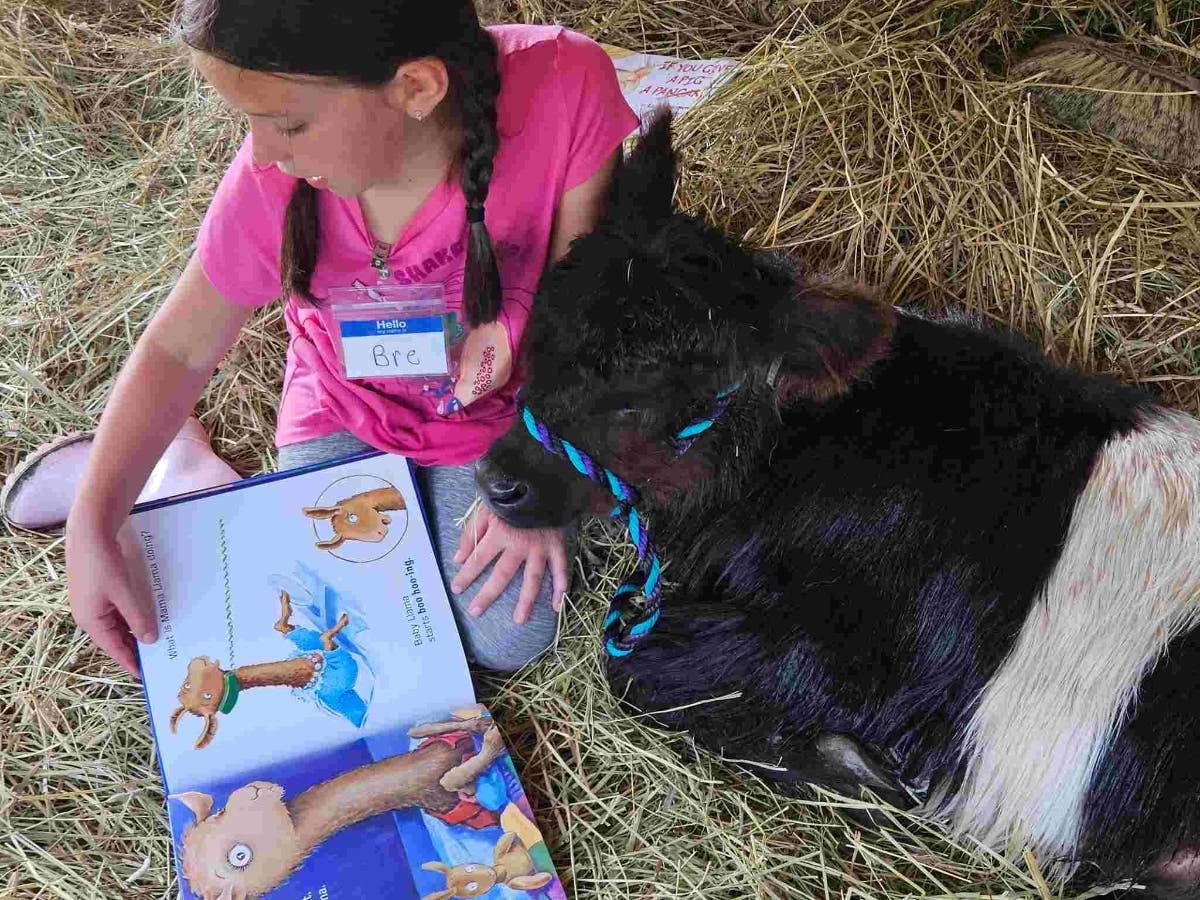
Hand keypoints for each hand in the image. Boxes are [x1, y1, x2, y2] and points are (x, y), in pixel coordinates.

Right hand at [64, 511, 156, 677]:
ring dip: (135, 629)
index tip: (146, 675)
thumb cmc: (103, 564)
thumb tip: (149, 640)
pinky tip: (148, 614)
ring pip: (118, 623)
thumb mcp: (124, 594)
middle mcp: (90, 615)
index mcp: (91, 621)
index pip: (114, 650)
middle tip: (160, 656)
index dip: (130, 662)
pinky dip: (132, 614)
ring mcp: (94, 602)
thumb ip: (138, 619)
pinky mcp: (99, 589)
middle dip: (136, 647)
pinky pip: (118, 609)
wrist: (89, 531)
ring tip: (158, 637)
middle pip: (116, 638)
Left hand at [451, 502, 567, 623]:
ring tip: (519, 620)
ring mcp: (541, 547)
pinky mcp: (557, 545)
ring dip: (526, 601)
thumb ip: (471, 533)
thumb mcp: (485, 508)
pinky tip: (558, 605)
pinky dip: (562, 587)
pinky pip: (561, 569)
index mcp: (499, 533)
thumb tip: (458, 559)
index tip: (456, 589)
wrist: (544, 480)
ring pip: (533, 578)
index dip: (466, 575)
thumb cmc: (511, 493)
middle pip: (502, 575)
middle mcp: (520, 544)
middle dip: (488, 594)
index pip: (479, 560)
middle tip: (476, 611)